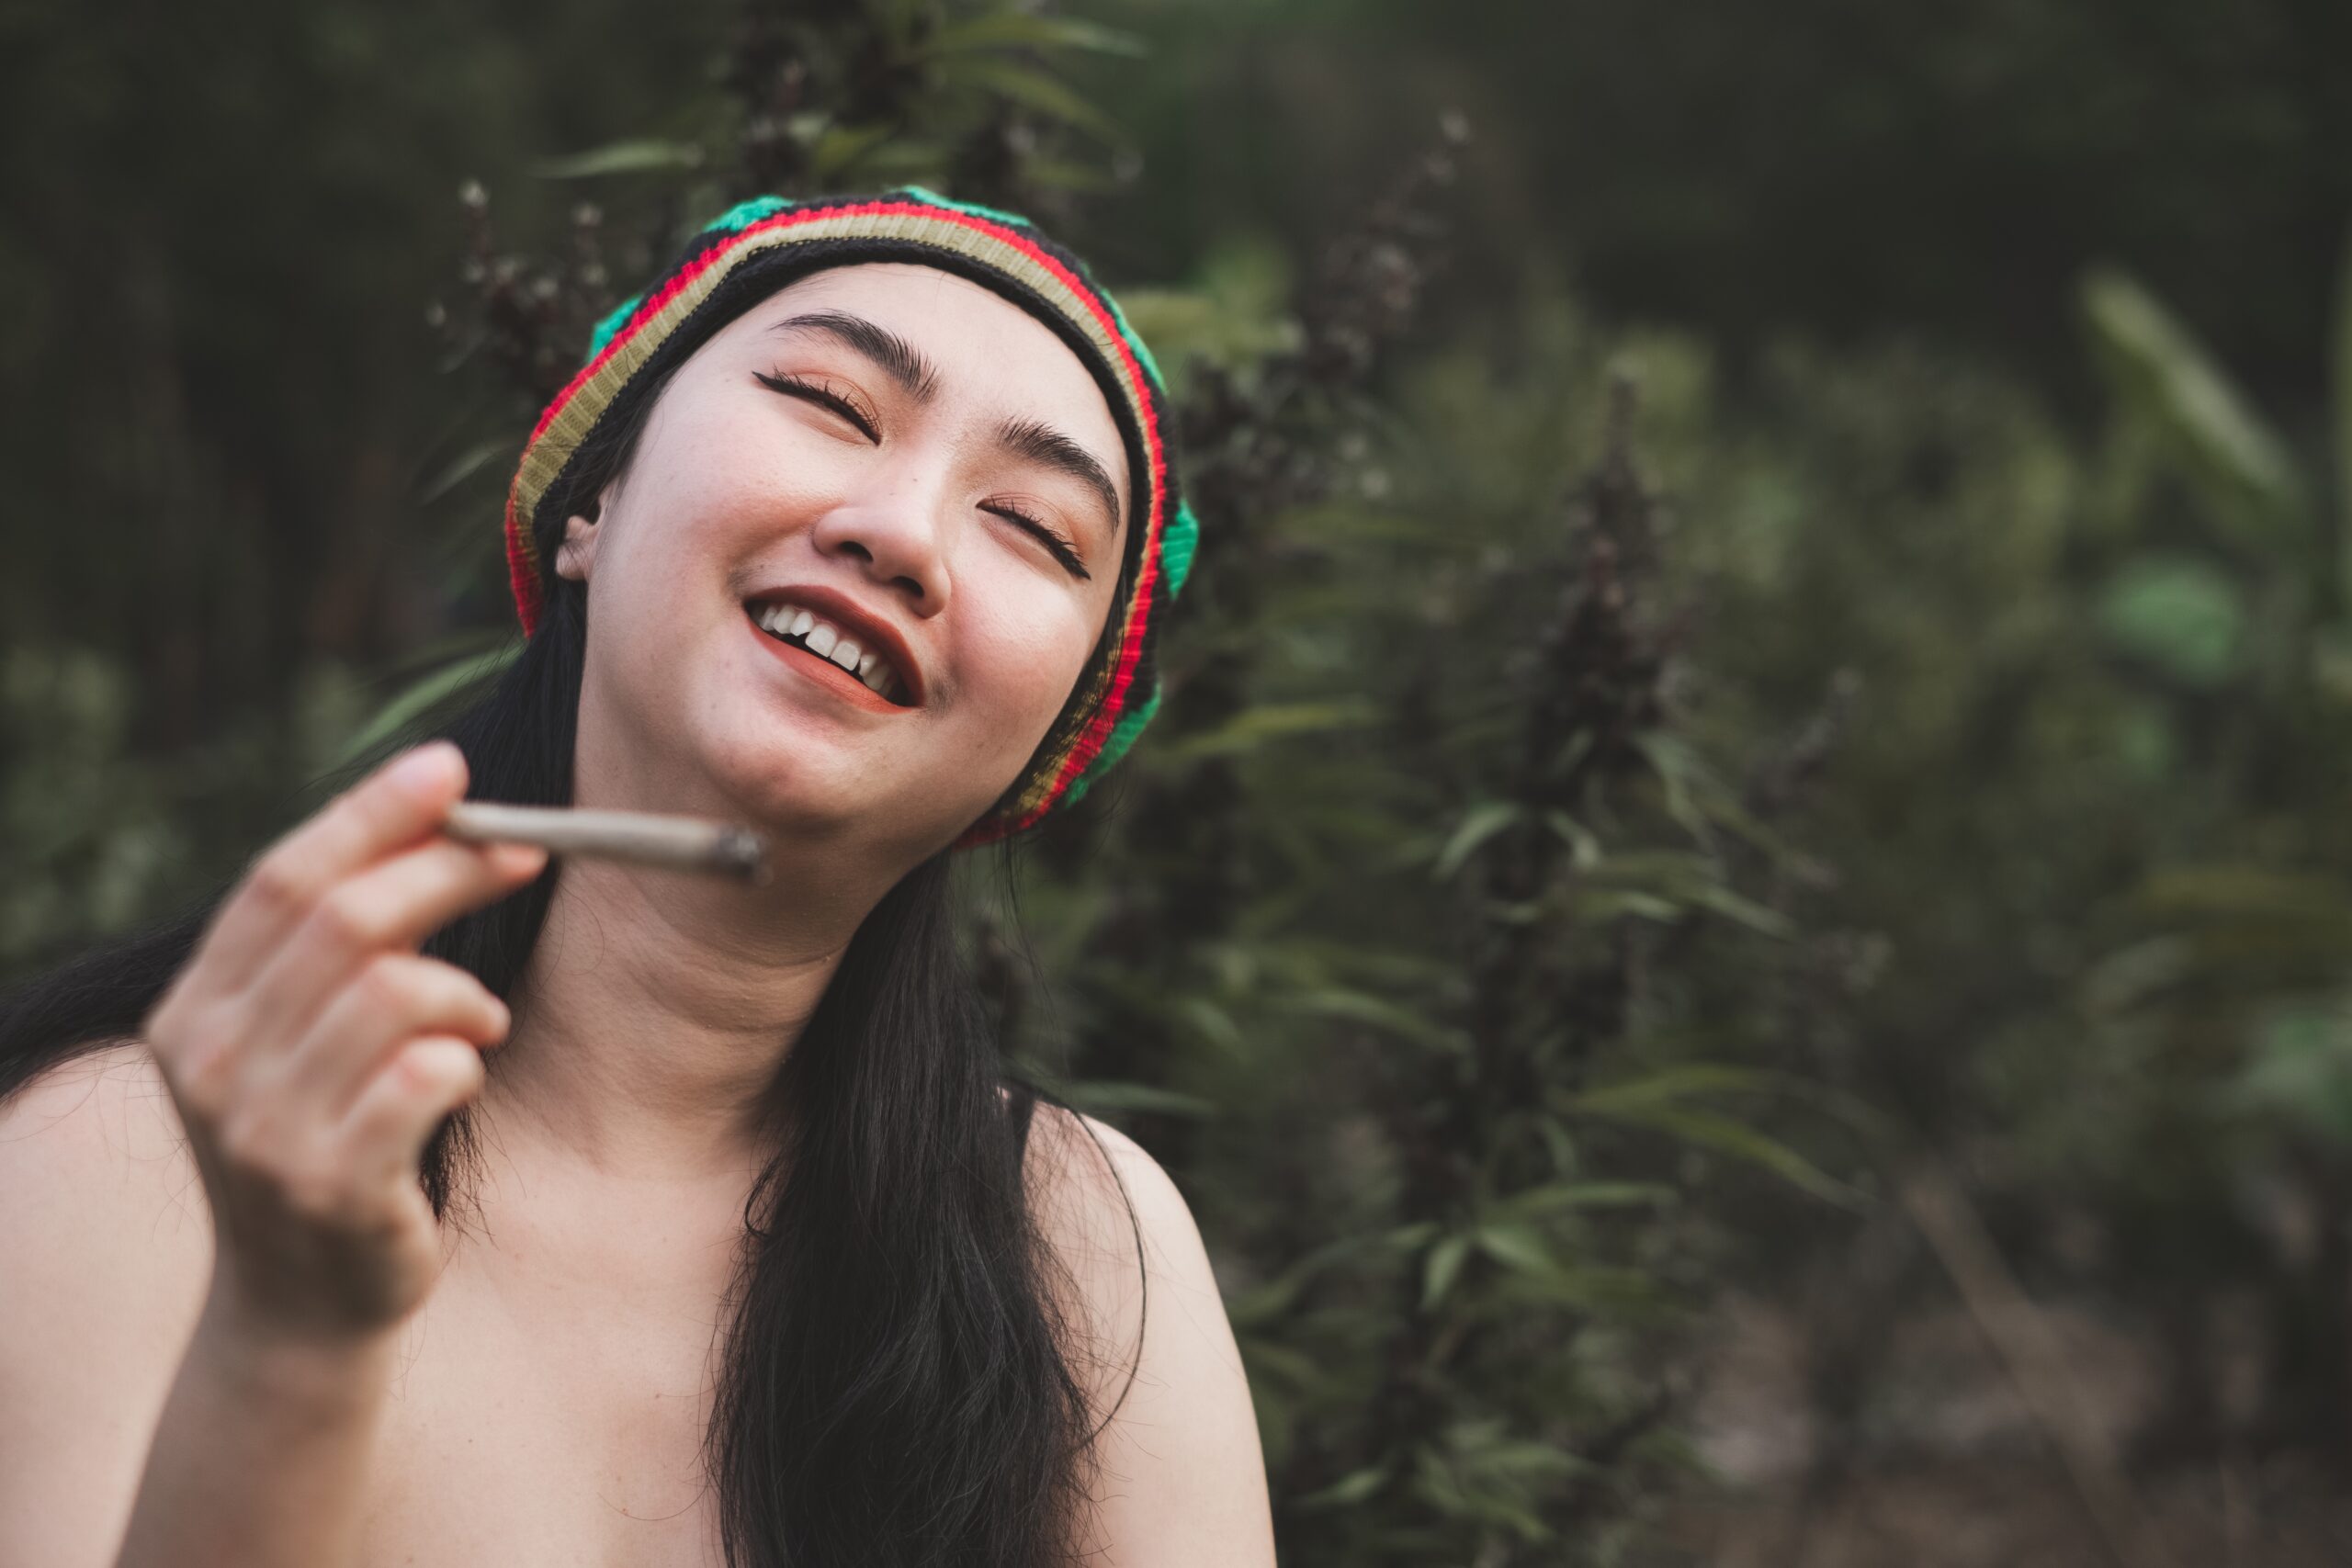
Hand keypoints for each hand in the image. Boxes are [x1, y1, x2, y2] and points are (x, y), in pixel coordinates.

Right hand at [141, 740, 547, 1342]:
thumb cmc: (327, 1142)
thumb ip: (332, 948)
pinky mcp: (332, 1186)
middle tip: (526, 854)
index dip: (371, 814)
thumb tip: (438, 812)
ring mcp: (266, 1131)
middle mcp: (215, 1064)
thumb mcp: (297, 1041)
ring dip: (465, 990)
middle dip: (450, 870)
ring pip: (396, 991)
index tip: (452, 768)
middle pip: (345, 919)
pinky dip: (463, 1058)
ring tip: (480, 1020)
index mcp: (196, 1010)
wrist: (302, 1304)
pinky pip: (425, 1076)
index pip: (282, 878)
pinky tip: (464, 1074)